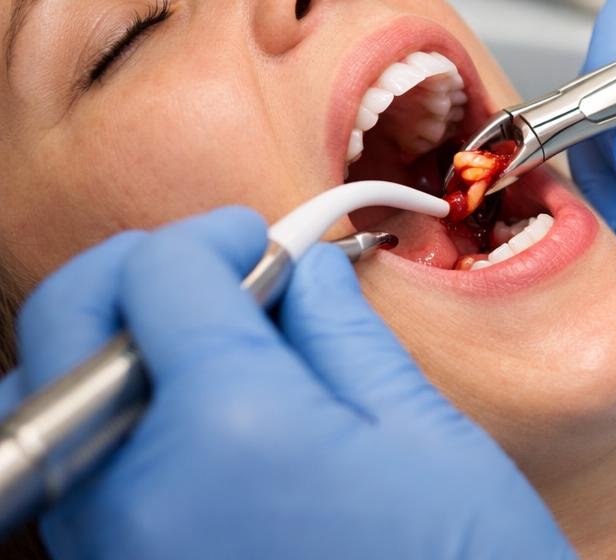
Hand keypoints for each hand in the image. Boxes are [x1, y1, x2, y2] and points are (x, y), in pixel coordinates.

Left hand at [3, 209, 572, 559]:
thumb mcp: (423, 435)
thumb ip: (342, 335)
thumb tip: (302, 274)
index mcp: (227, 428)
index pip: (161, 274)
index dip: (215, 235)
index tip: (260, 241)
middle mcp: (136, 491)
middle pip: (70, 320)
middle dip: (139, 271)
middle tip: (218, 273)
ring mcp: (111, 551)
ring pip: (45, 398)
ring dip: (111, 343)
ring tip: (200, 350)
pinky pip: (74, 476)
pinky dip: (111, 422)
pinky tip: (196, 423)